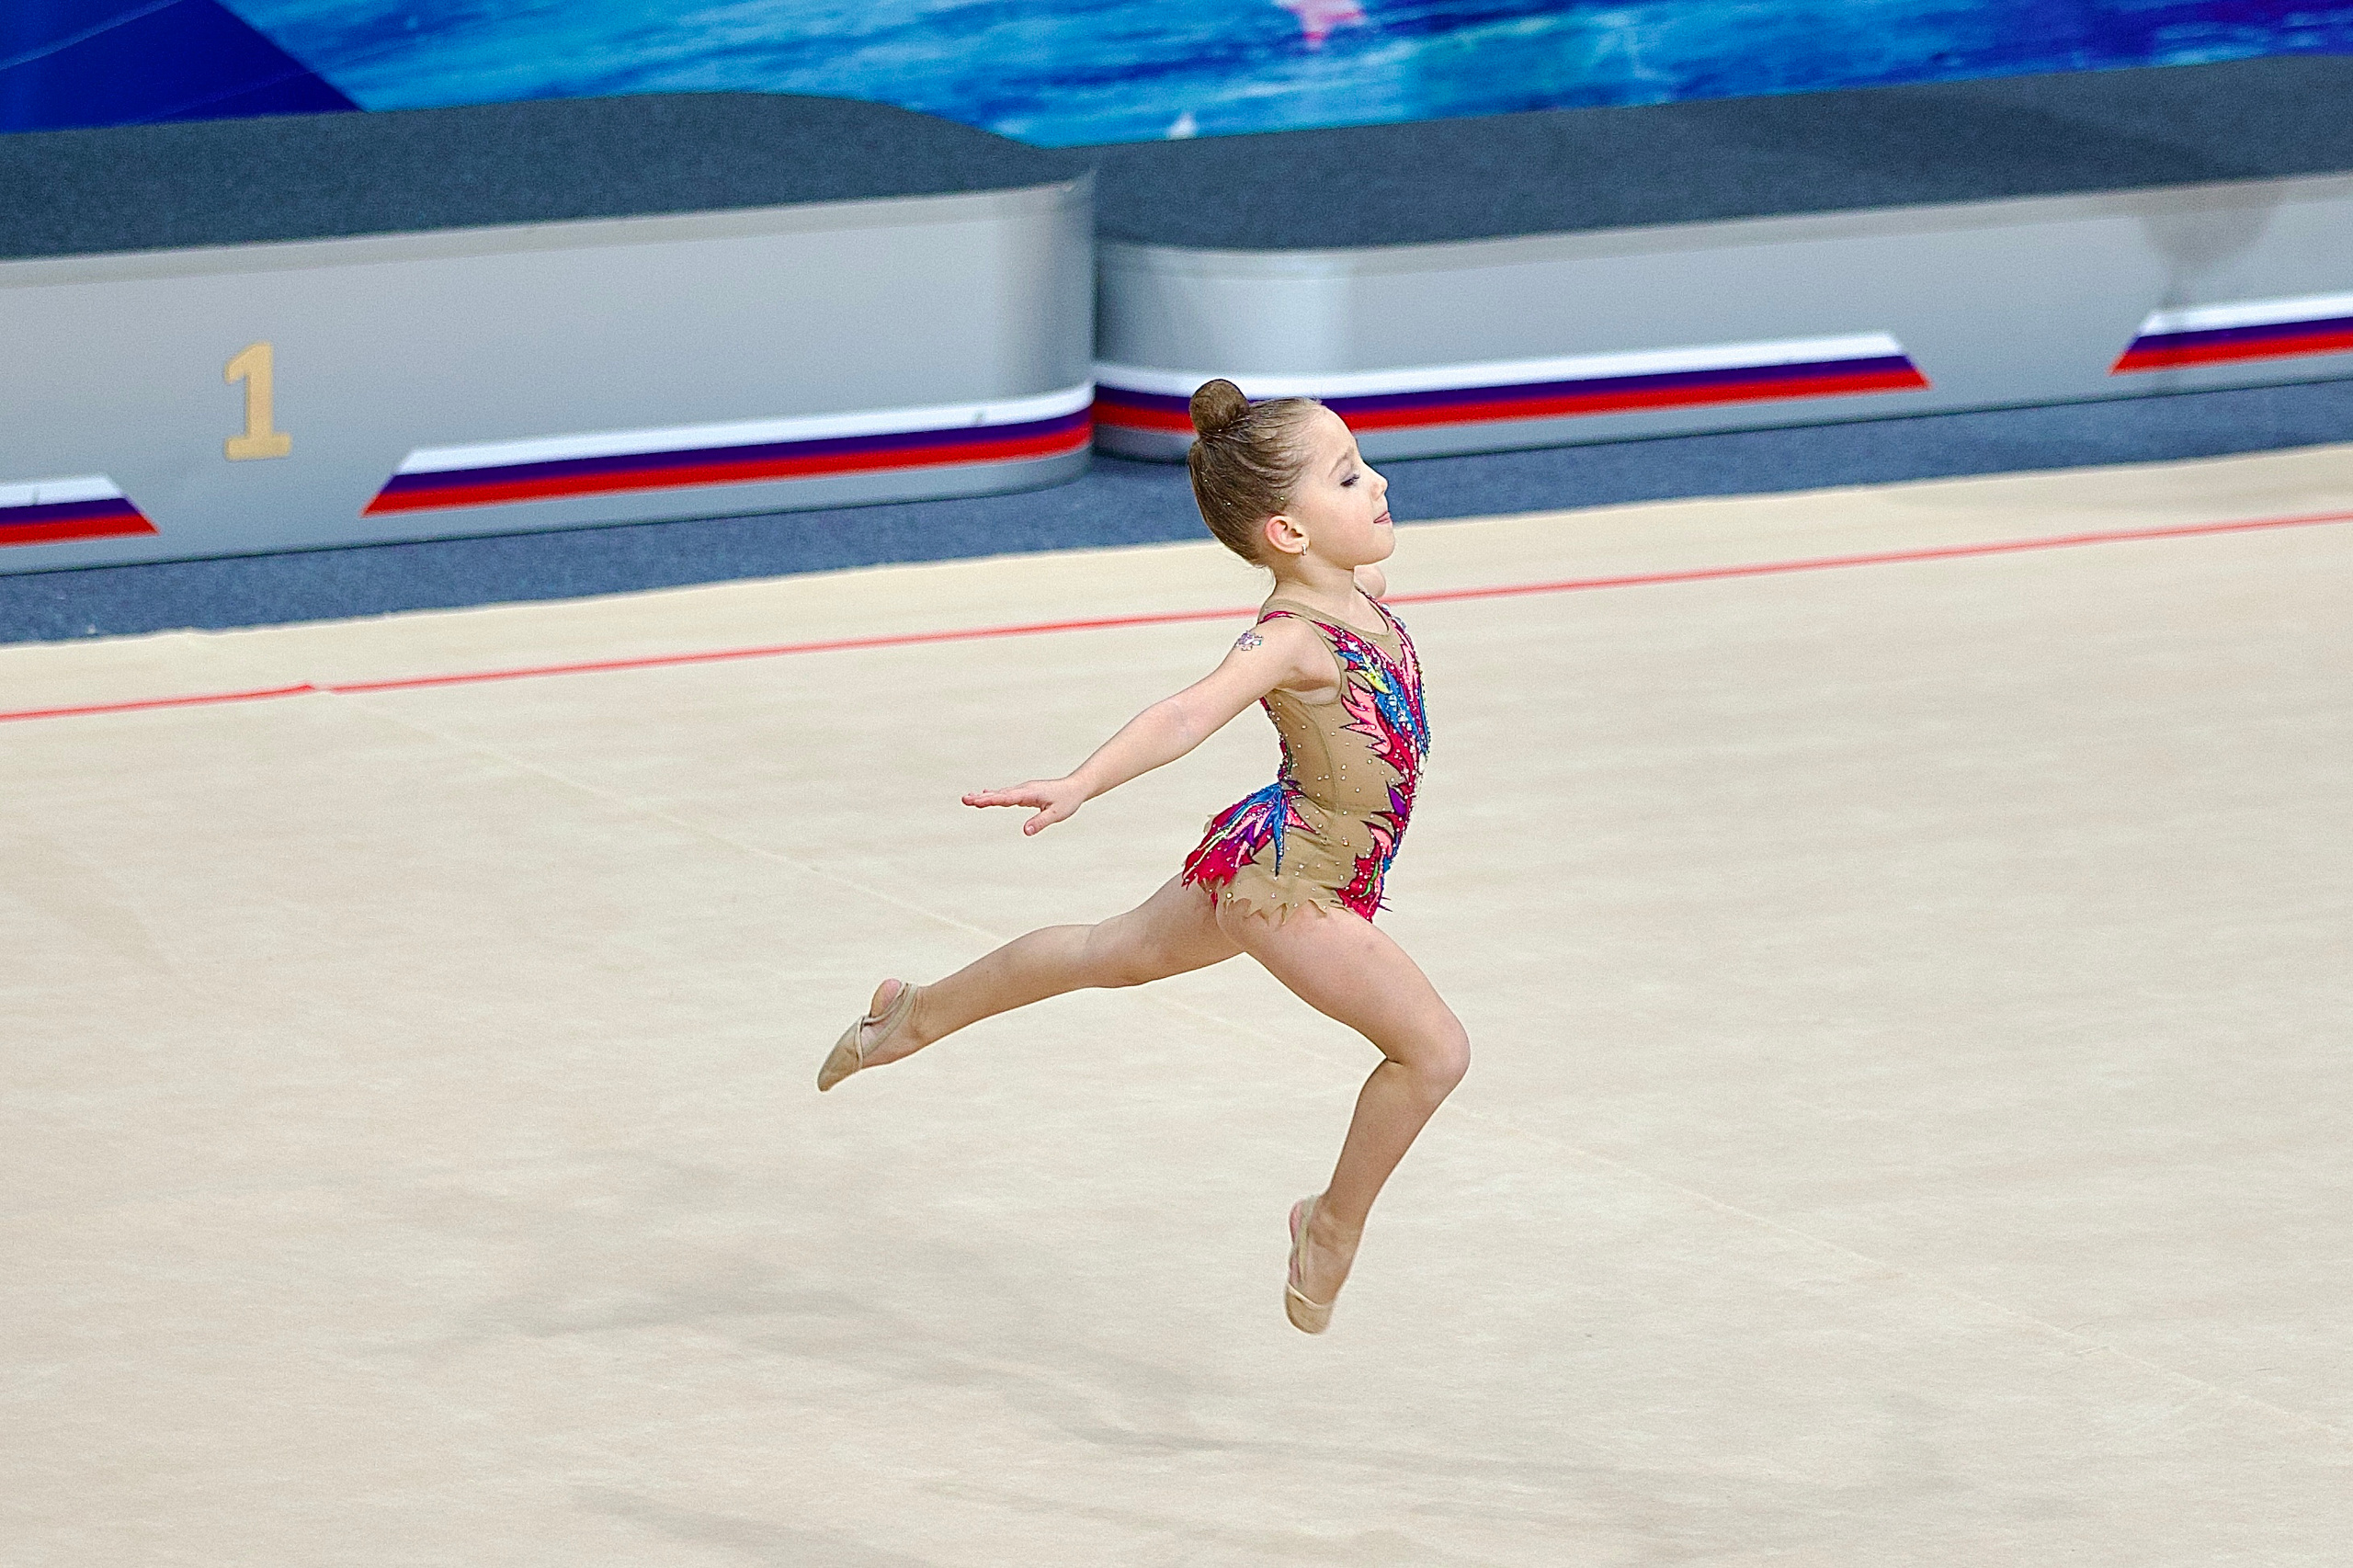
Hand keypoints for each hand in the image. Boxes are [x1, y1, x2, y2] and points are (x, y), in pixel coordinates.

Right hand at [962, 776, 1087, 835]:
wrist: (1076, 787)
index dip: (990, 800)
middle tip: (964, 800)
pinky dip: (994, 795)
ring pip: (1001, 793)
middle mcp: (1024, 789)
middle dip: (981, 798)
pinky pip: (1006, 794)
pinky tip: (985, 795)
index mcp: (1030, 793)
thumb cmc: (1068, 800)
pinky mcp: (1025, 793)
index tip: (976, 801)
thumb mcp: (1057, 814)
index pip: (1006, 798)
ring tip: (968, 799)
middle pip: (999, 794)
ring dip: (984, 796)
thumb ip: (1040, 822)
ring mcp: (1024, 790)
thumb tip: (1025, 831)